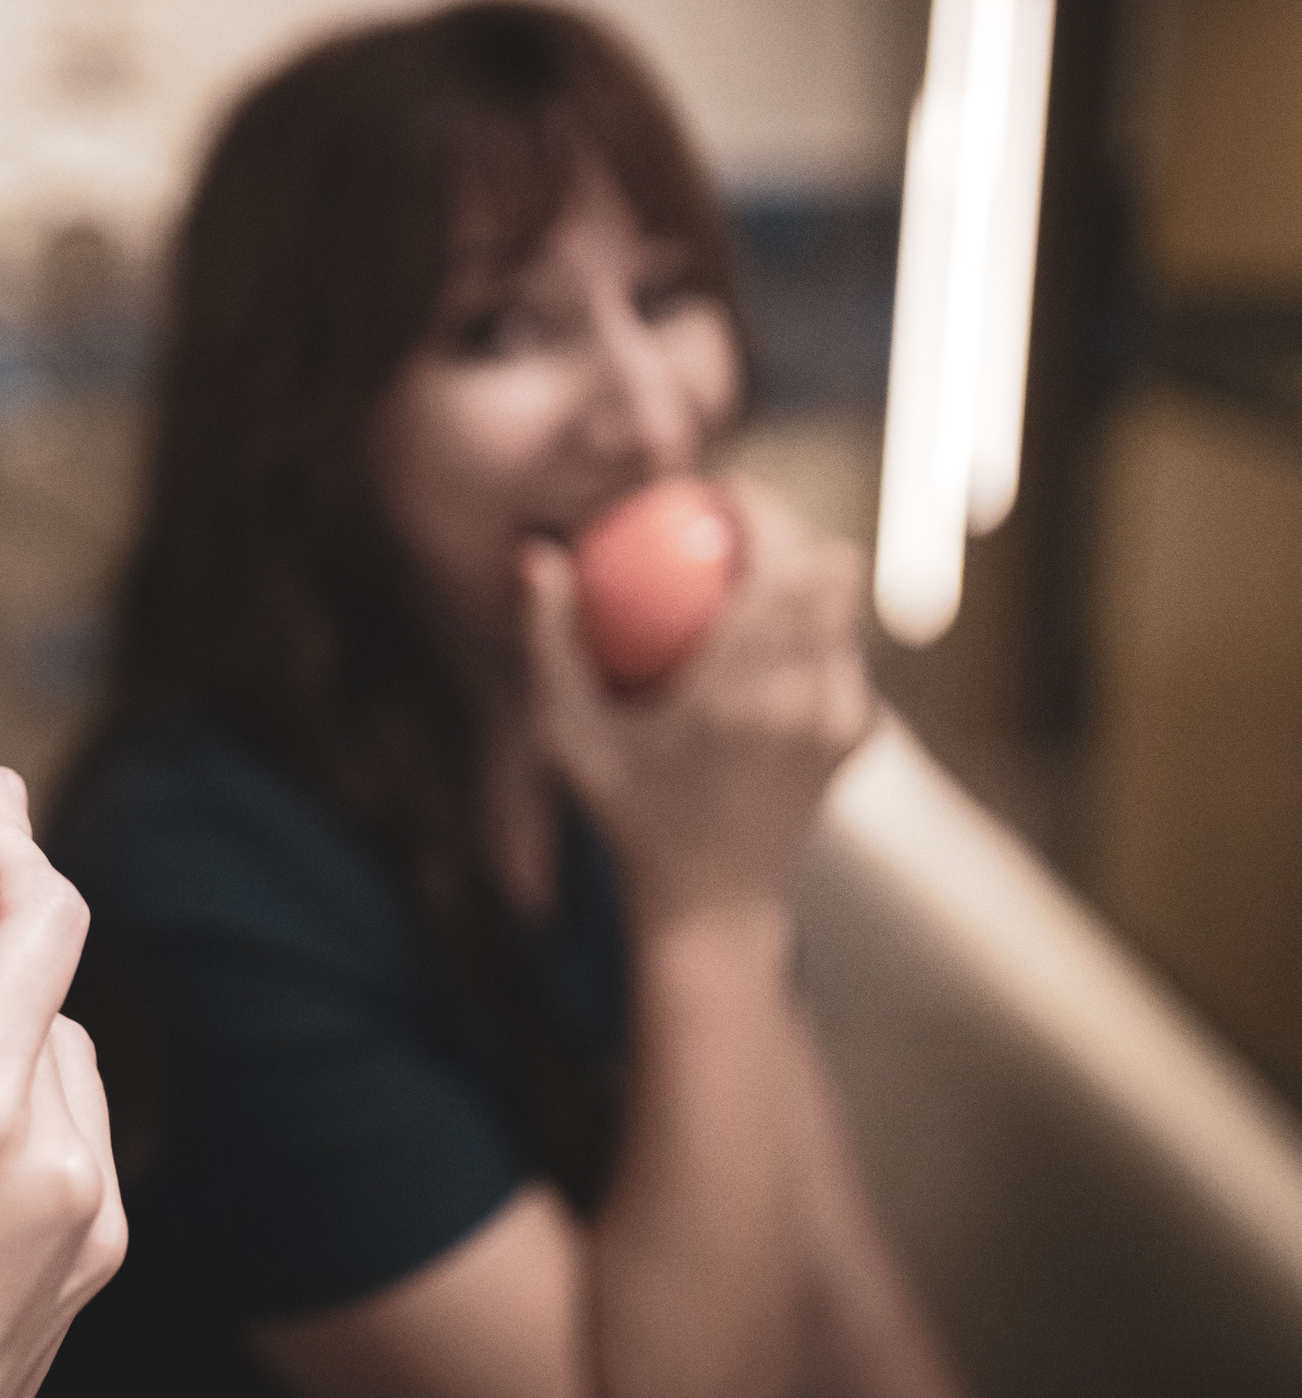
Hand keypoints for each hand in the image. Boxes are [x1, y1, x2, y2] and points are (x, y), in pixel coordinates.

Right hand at [522, 476, 871, 930]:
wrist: (713, 903)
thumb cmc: (628, 815)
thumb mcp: (569, 736)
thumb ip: (550, 642)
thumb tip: (537, 555)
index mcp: (741, 691)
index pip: (778, 561)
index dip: (758, 506)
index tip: (716, 494)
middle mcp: (808, 698)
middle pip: (830, 565)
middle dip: (787, 528)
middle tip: (731, 526)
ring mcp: (843, 719)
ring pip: (846, 604)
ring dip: (804, 577)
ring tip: (747, 579)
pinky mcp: (858, 734)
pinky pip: (847, 650)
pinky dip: (814, 629)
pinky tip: (766, 643)